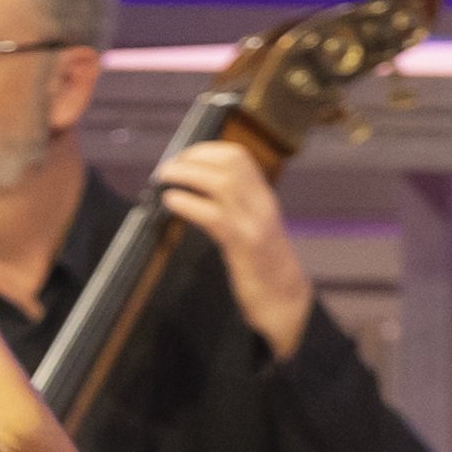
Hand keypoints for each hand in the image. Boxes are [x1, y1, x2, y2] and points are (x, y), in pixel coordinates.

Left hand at [150, 138, 313, 354]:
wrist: (285, 301)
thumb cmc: (262, 268)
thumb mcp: (251, 229)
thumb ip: (232, 209)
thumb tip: (197, 192)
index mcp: (263, 198)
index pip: (239, 157)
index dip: (206, 150)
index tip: (182, 155)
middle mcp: (262, 204)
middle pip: (231, 163)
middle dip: (194, 157)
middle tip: (168, 167)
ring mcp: (255, 223)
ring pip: (223, 183)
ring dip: (187, 175)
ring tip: (165, 179)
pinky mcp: (244, 245)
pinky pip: (215, 216)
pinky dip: (188, 204)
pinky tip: (171, 203)